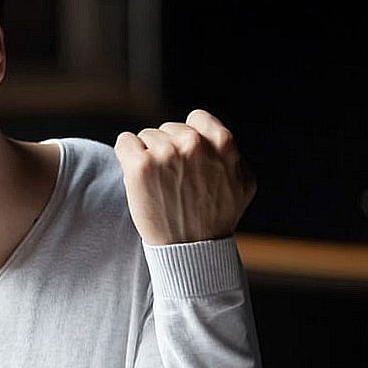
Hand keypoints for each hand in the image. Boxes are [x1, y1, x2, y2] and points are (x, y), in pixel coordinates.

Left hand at [114, 109, 255, 245]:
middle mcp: (193, 144)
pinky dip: (126, 154)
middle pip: (168, 128)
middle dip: (167, 148)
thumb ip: (232, 154)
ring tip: (158, 184)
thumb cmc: (216, 218)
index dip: (189, 136)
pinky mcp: (140, 167)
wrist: (191, 249)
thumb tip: (216, 137)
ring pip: (146, 136)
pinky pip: (124, 142)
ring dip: (147, 155)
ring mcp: (165, 154)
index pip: (196, 118)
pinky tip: (136, 175)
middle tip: (172, 179)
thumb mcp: (242, 182)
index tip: (186, 157)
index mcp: (222, 143)